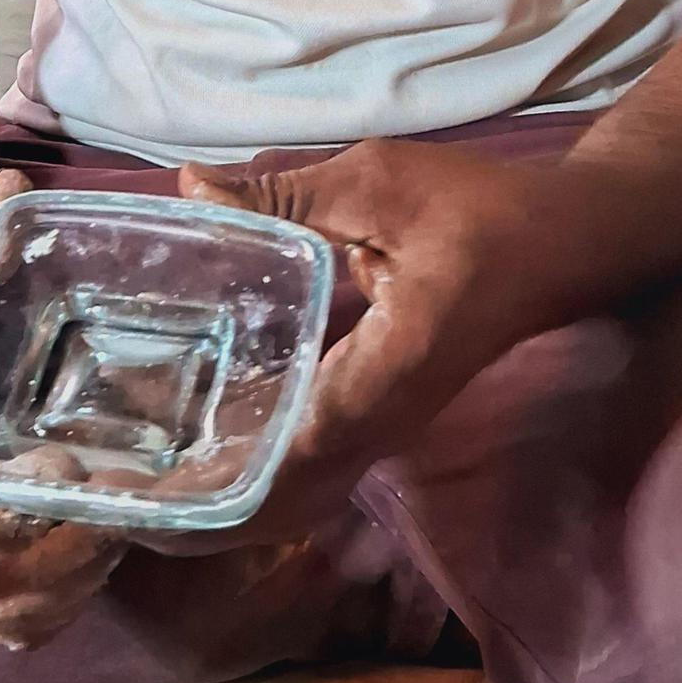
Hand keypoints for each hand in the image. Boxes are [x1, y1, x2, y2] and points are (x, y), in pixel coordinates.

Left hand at [167, 138, 599, 547]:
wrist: (564, 243)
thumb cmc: (478, 210)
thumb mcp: (378, 184)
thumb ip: (284, 196)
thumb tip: (189, 189)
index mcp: (385, 372)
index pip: (291, 452)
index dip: (217, 474)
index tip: (143, 479)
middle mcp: (383, 419)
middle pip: (284, 492)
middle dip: (204, 498)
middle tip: (117, 481)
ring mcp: (387, 424)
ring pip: (299, 484)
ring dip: (228, 484)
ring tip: (142, 466)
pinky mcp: (383, 412)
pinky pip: (313, 455)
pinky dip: (259, 458)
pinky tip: (207, 428)